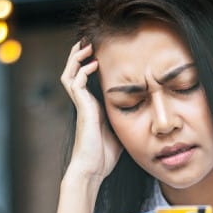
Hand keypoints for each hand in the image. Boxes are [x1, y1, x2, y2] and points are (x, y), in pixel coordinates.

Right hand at [59, 41, 122, 179]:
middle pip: (73, 72)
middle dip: (79, 56)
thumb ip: (125, 121)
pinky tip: (92, 64)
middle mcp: (84, 104)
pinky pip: (76, 84)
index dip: (88, 66)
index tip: (99, 54)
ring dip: (77, 58)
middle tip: (88, 42)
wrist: (92, 170)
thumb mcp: (120, 134)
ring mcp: (81, 105)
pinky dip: (82, 71)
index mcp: (92, 108)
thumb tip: (142, 116)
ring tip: (86, 46)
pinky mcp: (81, 108)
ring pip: (70, 74)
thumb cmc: (104, 157)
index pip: (85, 81)